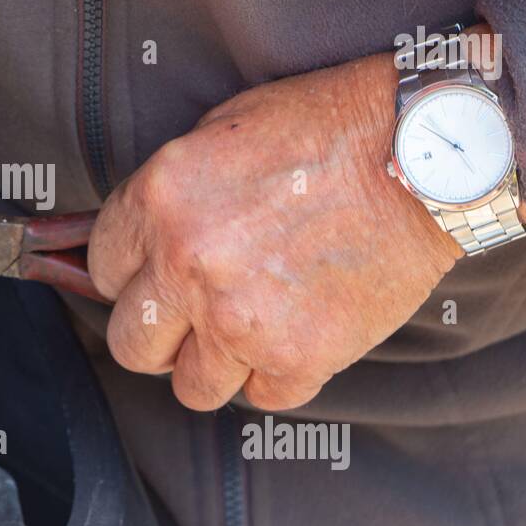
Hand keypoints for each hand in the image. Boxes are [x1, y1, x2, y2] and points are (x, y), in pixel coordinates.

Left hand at [88, 47, 464, 411]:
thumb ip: (164, 200)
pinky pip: (263, 397)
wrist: (423, 152)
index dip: (130, 275)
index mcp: (160, 202)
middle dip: (157, 332)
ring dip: (213, 362)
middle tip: (190, 314)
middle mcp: (188, 265)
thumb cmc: (324, 128)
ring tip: (248, 327)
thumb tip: (125, 248)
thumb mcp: (217, 134)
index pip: (103, 271)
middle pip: (130, 343)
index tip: (154, 275)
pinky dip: (278, 375)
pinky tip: (298, 334)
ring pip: (190, 386)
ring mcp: (240, 318)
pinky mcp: (299, 356)